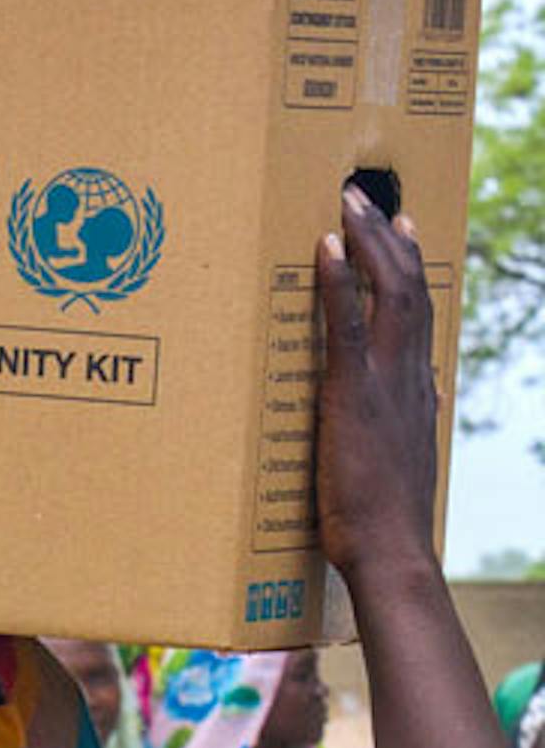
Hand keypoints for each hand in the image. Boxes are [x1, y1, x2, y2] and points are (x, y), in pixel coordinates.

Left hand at [313, 187, 441, 577]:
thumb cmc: (383, 520)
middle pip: (409, 288)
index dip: (411, 267)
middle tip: (365, 196)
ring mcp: (385, 382)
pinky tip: (325, 247)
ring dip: (366, 242)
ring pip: (388, 293)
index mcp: (419, 390)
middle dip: (387, 237)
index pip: (422, 313)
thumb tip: (420, 402)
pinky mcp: (352, 396)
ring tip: (346, 203)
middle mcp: (410, 375)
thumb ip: (403, 427)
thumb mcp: (398, 462)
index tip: (402, 230)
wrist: (391, 551)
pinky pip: (346, 326)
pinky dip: (339, 282)